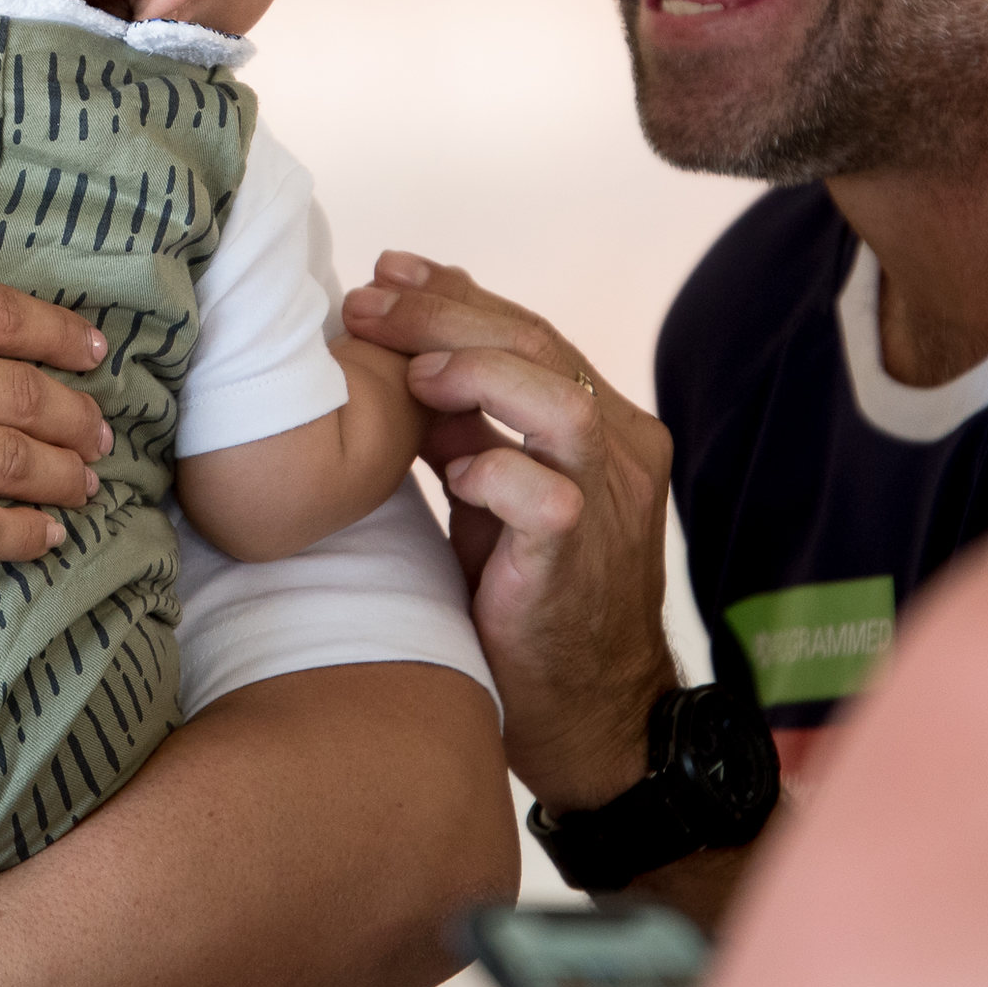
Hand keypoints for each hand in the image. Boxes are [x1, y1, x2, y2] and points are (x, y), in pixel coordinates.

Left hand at [341, 252, 679, 813]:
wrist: (590, 713)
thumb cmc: (535, 600)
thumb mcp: (495, 494)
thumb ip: (470, 424)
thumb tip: (411, 352)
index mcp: (606, 424)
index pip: (532, 330)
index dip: (456, 293)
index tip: (386, 273)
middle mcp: (621, 452)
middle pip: (540, 346)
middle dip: (443, 314)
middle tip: (366, 307)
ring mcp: (609, 506)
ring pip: (560, 403)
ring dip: (476, 376)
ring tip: (412, 378)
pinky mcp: (580, 563)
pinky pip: (548, 499)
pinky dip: (493, 473)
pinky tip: (451, 474)